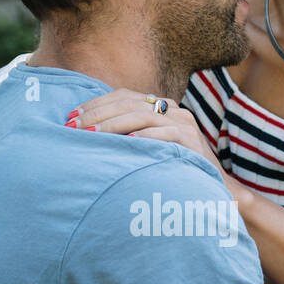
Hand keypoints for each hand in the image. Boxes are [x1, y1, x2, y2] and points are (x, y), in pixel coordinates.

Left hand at [65, 88, 224, 174]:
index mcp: (160, 106)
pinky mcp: (193, 140)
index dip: (95, 105)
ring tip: (91, 136)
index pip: (123, 96)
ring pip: (143, 116)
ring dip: (113, 125)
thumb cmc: (172, 169)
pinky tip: (126, 142)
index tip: (71, 117)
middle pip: (128, 104)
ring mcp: (184, 123)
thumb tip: (88, 136)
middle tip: (73, 127)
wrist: (212, 186)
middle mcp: (172, 110)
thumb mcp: (148, 148)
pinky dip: (145, 137)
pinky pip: (166, 134)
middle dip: (97, 115)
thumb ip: (127, 136)